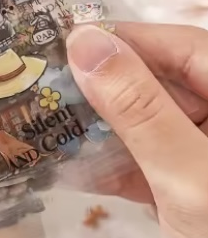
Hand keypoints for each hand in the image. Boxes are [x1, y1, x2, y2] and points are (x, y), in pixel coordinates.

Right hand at [67, 23, 207, 237]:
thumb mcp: (191, 180)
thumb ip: (140, 109)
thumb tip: (84, 40)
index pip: (187, 49)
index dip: (130, 40)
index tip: (71, 40)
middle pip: (161, 84)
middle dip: (104, 83)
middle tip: (46, 78)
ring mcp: (203, 162)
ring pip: (146, 124)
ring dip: (98, 125)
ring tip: (46, 115)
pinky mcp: (187, 197)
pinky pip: (143, 164)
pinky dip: (107, 165)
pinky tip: (67, 164)